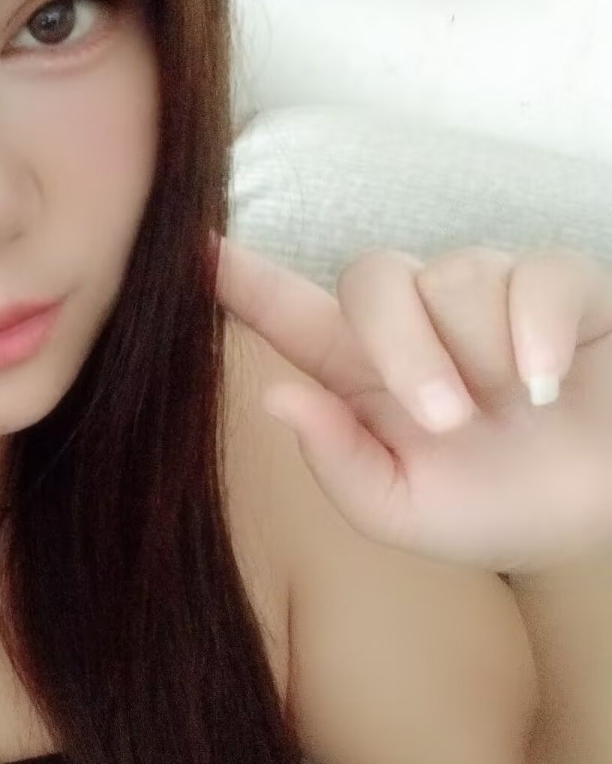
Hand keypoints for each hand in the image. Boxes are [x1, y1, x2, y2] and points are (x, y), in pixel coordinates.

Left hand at [213, 239, 611, 574]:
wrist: (594, 517)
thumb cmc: (491, 510)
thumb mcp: (401, 509)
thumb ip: (337, 461)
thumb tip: (274, 398)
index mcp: (360, 373)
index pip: (288, 311)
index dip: (241, 278)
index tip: (191, 247)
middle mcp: (416, 320)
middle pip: (371, 278)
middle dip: (403, 349)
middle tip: (446, 422)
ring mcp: (487, 295)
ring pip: (456, 278)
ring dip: (482, 359)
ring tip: (514, 412)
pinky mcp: (560, 286)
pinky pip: (537, 274)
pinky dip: (537, 332)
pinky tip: (544, 384)